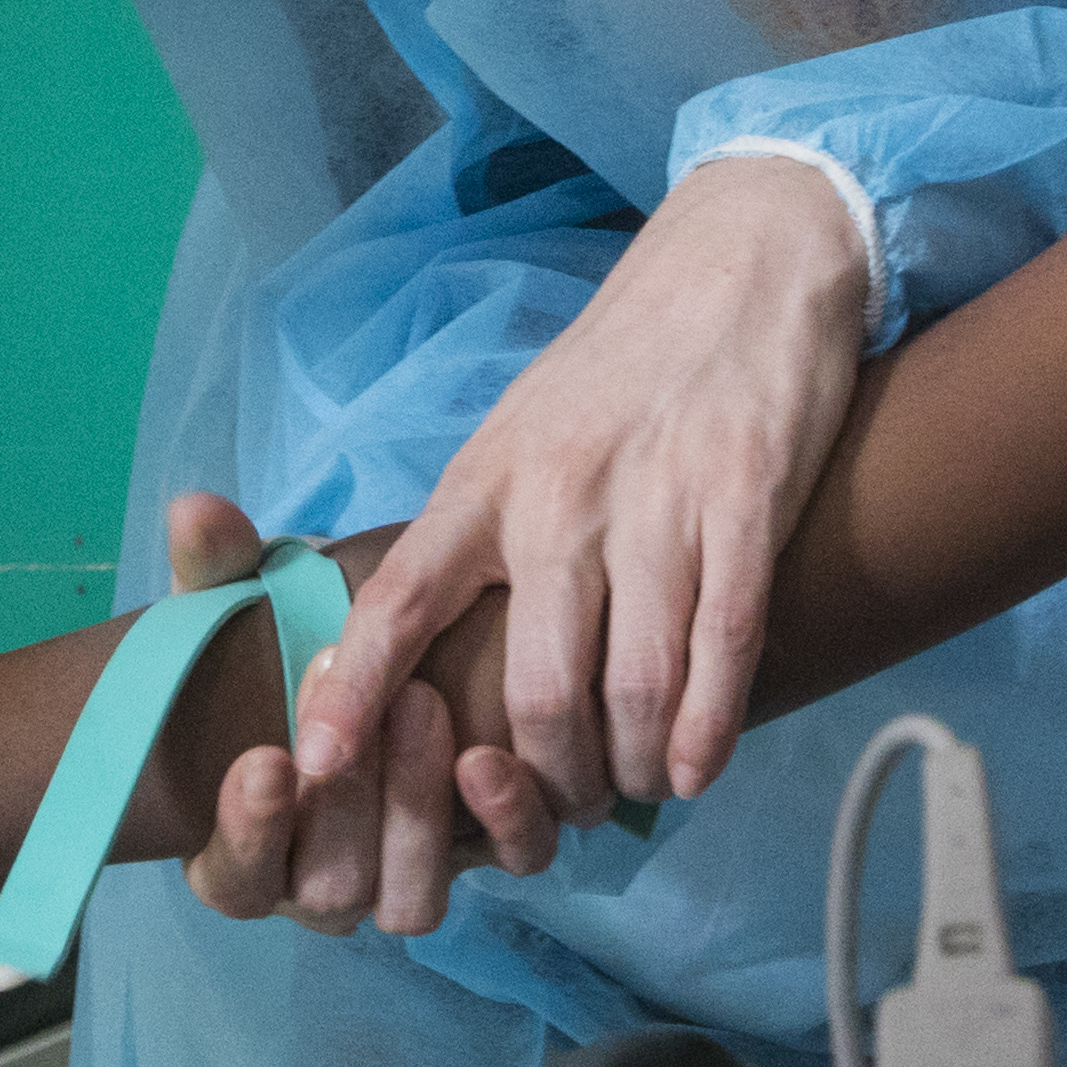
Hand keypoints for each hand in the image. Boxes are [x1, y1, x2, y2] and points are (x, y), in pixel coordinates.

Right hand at [172, 497, 559, 938]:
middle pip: (331, 886)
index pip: (234, 879)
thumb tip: (195, 510)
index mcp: (245, 844)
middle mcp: (321, 879)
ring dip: (419, 811)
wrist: (394, 646)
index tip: (265, 761)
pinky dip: (503, 822)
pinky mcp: (488, 850)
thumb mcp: (248, 598)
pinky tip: (495, 757)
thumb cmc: (293, 640)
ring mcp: (407, 874)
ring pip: (411, 898)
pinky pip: (503, 866)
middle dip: (349, 801)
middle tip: (374, 703)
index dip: (247, 834)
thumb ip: (215, 567)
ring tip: (427, 707)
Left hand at [297, 152, 870, 824]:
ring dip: (631, 766)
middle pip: (534, 686)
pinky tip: (695, 768)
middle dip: (547, 777)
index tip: (317, 768)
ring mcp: (659, 500)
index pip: (398, 598)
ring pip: (633, 683)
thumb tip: (430, 646)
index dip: (356, 691)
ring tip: (631, 790)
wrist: (741, 258)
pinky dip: (708, 726)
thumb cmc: (622, 364)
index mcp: (487, 481)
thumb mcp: (520, 432)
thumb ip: (481, 533)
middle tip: (563, 809)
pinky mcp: (749, 499)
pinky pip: (725, 642)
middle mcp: (560, 496)